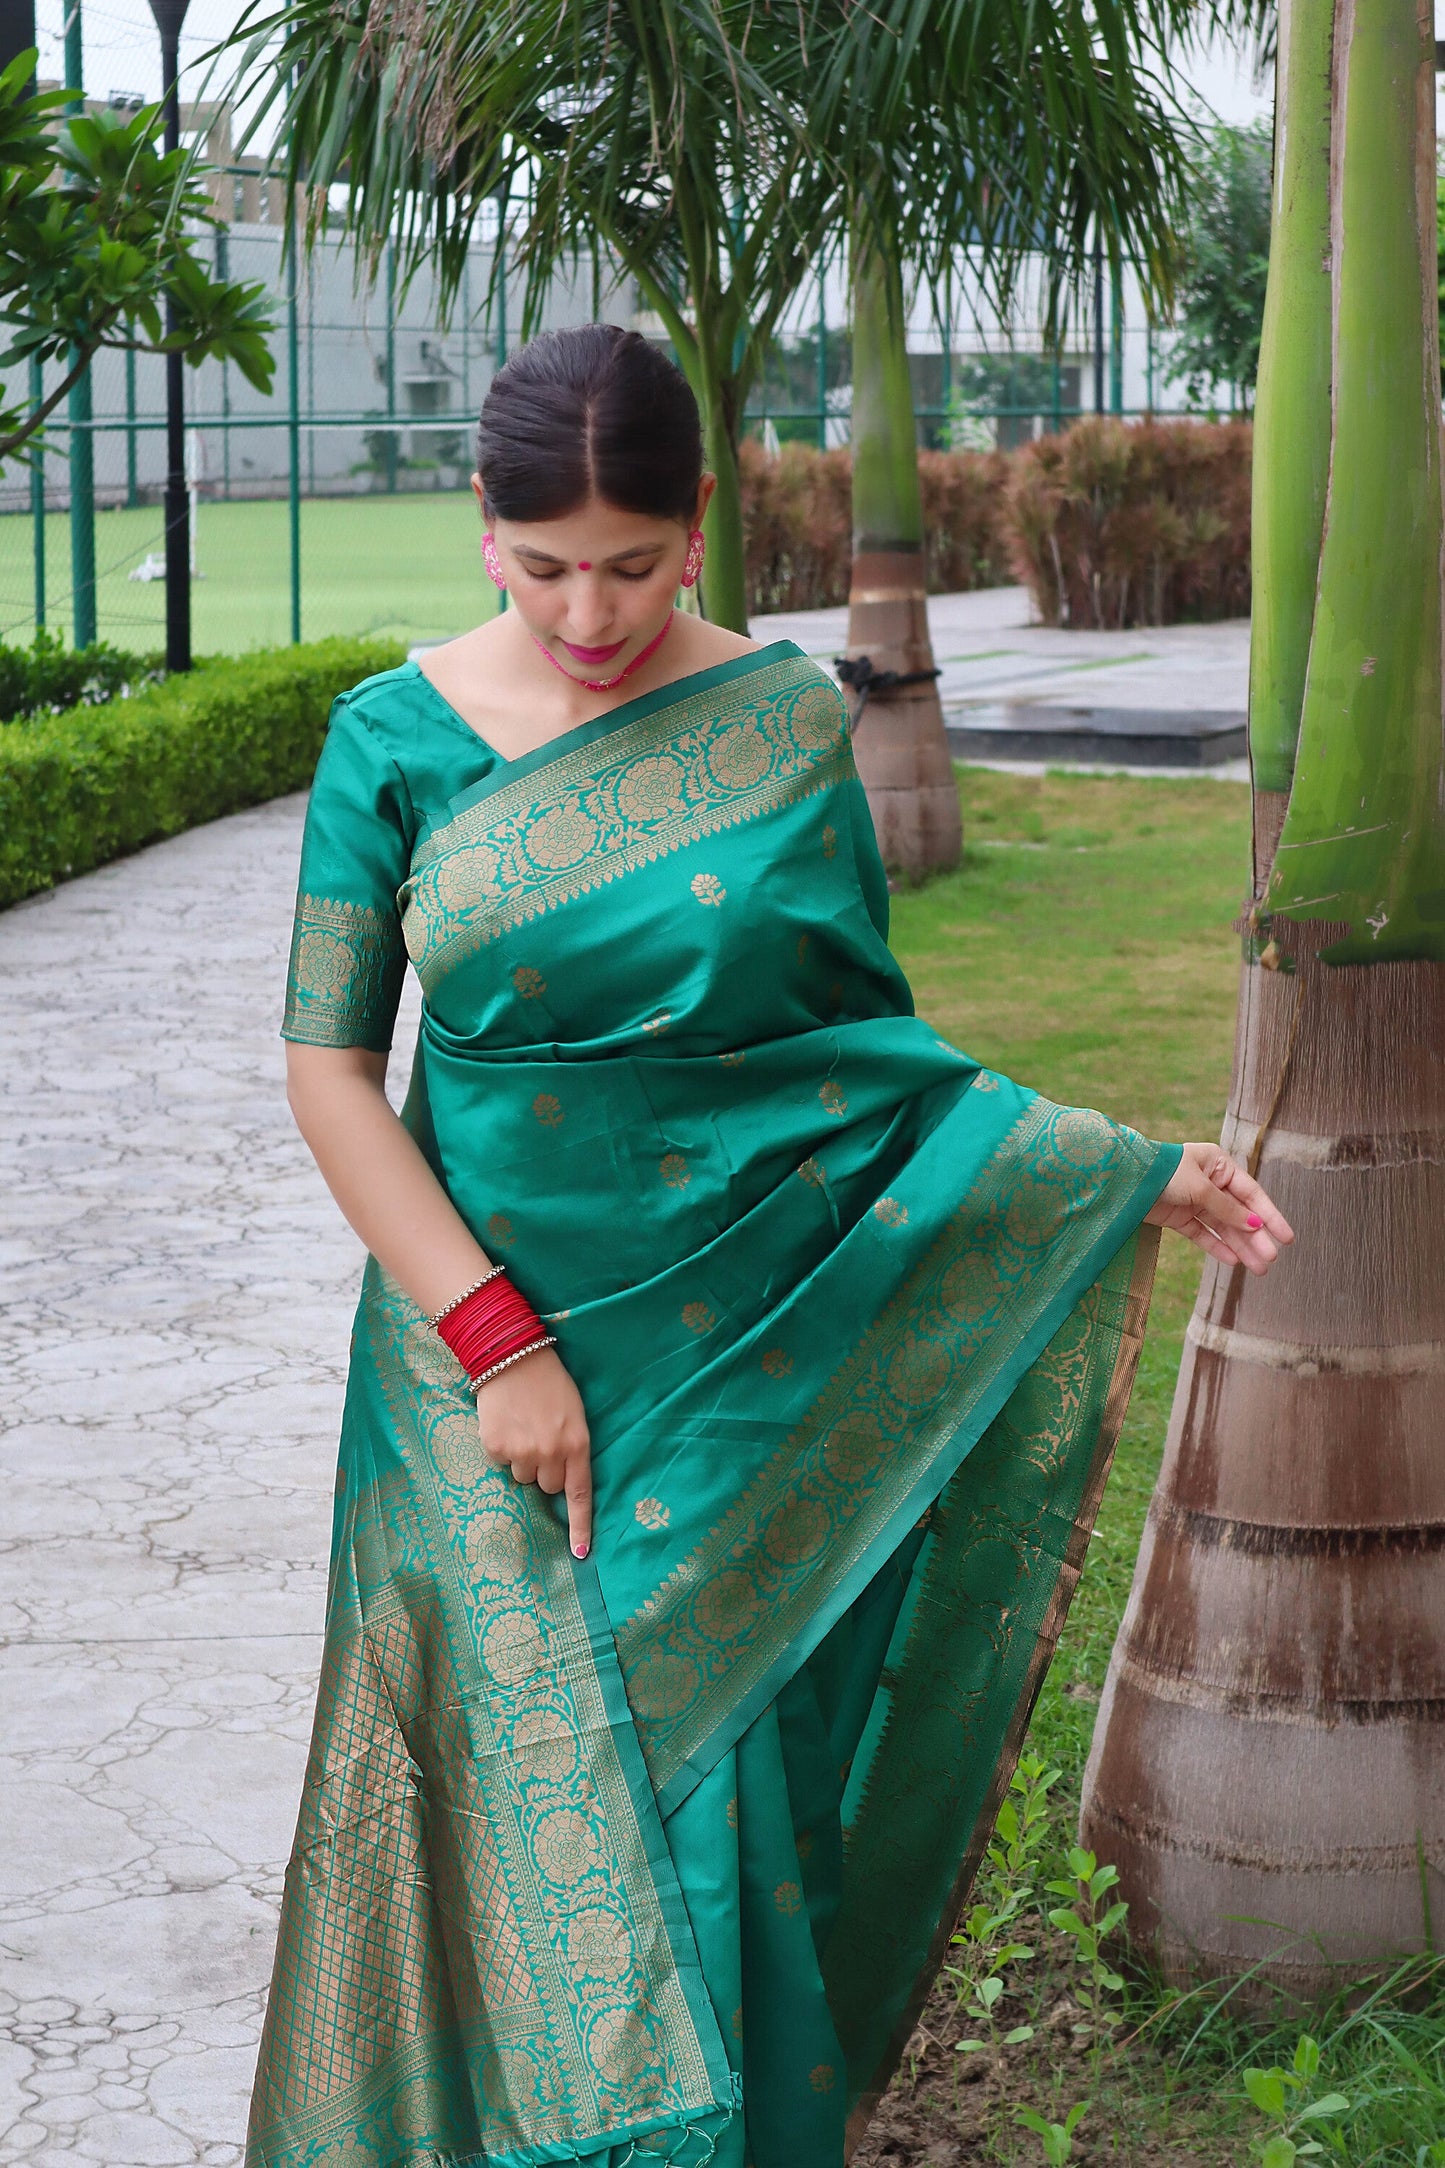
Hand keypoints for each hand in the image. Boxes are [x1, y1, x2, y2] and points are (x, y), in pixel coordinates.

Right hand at [474, 1347, 592, 1557]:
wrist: (512, 1354)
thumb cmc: (549, 1382)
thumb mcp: (573, 1413)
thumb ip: (571, 1447)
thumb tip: (560, 1482)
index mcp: (577, 1443)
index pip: (580, 1495)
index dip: (580, 1527)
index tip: (581, 1554)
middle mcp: (551, 1453)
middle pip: (546, 1486)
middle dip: (543, 1470)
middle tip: (538, 1439)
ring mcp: (522, 1452)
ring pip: (521, 1476)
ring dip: (522, 1458)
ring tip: (521, 1426)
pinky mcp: (496, 1447)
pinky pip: (501, 1462)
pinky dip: (501, 1448)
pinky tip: (505, 1423)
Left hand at [1144, 1142, 1294, 1274]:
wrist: (1124, 1180)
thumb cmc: (1163, 1172)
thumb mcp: (1200, 1188)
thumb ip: (1226, 1208)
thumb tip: (1254, 1226)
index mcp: (1219, 1165)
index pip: (1251, 1194)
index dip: (1270, 1216)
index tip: (1287, 1238)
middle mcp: (1210, 1182)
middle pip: (1239, 1214)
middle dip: (1256, 1237)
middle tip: (1270, 1259)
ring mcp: (1195, 1201)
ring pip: (1224, 1228)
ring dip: (1241, 1247)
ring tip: (1258, 1269)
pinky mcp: (1179, 1218)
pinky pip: (1204, 1235)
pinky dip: (1218, 1247)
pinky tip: (1234, 1261)